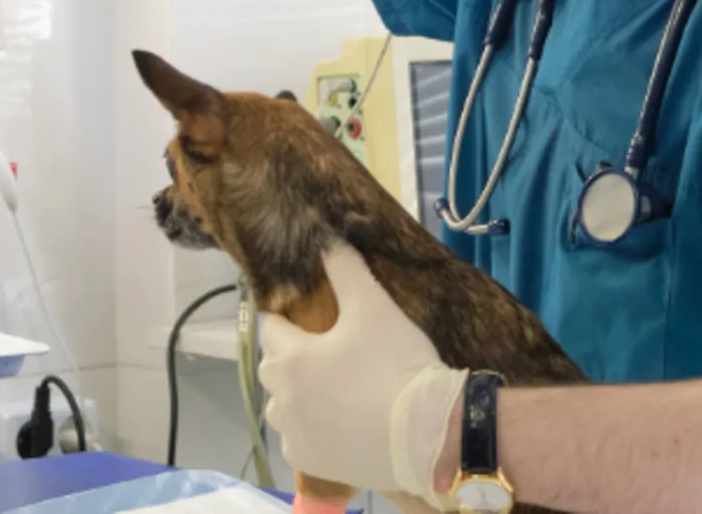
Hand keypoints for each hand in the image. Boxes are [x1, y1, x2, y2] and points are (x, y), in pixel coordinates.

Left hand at [258, 242, 465, 508]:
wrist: (428, 433)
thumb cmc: (397, 364)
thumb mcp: (374, 307)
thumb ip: (346, 268)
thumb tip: (327, 238)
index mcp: (291, 357)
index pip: (272, 328)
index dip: (291, 320)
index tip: (312, 322)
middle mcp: (282, 398)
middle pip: (274, 367)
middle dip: (292, 357)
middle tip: (329, 354)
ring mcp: (294, 434)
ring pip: (283, 406)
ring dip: (297, 396)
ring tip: (334, 390)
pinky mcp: (310, 462)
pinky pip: (297, 440)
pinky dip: (310, 430)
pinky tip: (338, 423)